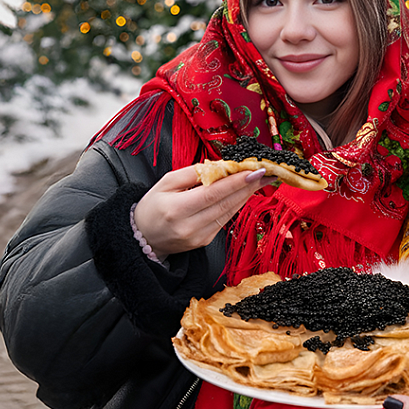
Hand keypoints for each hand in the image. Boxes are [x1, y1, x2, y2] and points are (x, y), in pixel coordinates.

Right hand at [133, 165, 274, 255]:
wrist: (142, 237)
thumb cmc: (152, 206)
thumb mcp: (165, 183)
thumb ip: (192, 173)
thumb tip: (220, 166)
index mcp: (176, 209)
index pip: (213, 194)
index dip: (236, 182)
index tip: (255, 170)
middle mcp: (189, 226)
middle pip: (225, 204)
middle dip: (248, 187)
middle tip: (266, 172)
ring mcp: (199, 237)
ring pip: (229, 213)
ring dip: (246, 195)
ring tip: (261, 180)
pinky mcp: (205, 242)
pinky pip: (224, 220)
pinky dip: (235, 205)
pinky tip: (244, 193)